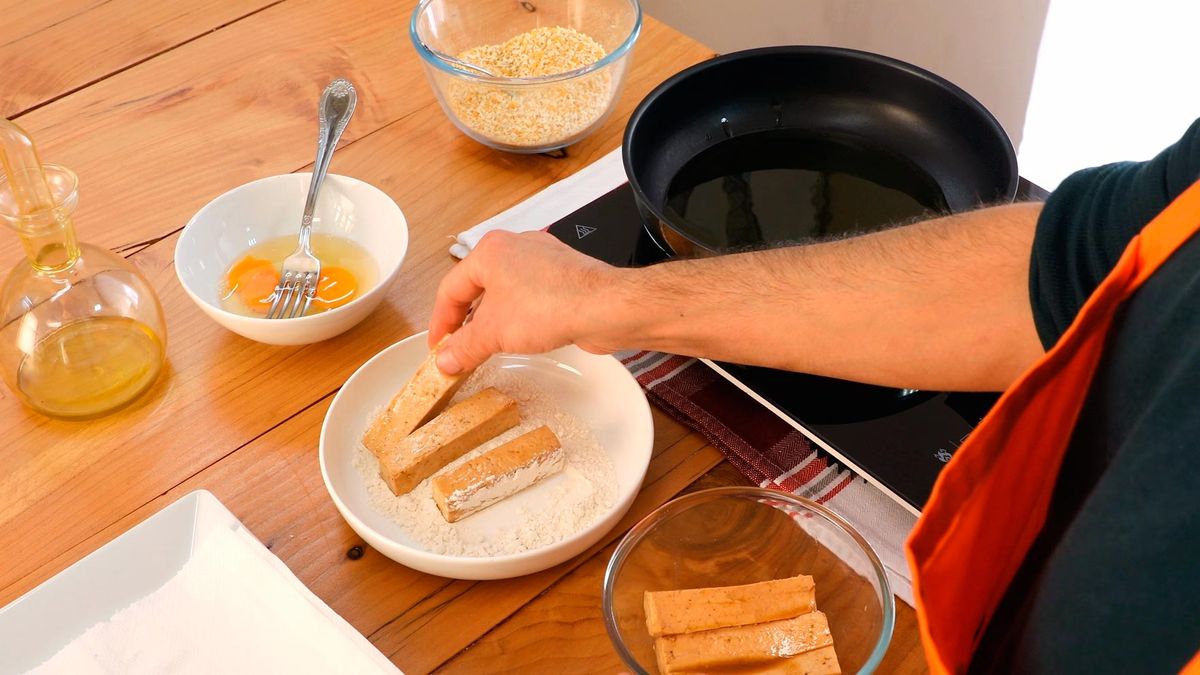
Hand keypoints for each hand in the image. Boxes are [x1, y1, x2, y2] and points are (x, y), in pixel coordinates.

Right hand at [429, 230, 627, 373]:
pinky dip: (518, 318)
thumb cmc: (550, 306)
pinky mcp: (562, 277)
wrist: (605, 307)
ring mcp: (541, 260)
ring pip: (504, 294)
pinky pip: (529, 298)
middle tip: (459, 350)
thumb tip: (445, 361)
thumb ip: (464, 347)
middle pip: (477, 289)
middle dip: (467, 323)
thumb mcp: (494, 333)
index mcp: (490, 251)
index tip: (438, 347)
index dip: (440, 322)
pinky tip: (520, 338)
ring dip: (493, 322)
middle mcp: (515, 248)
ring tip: (486, 349)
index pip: (451, 289)